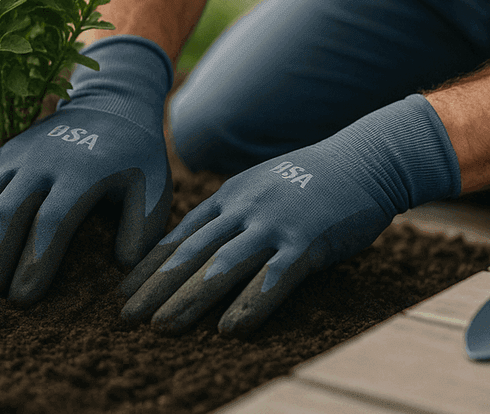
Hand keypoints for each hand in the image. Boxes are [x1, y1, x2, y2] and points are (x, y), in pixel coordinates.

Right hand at [0, 36, 173, 303]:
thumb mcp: (154, 183)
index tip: (23, 299)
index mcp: (81, 171)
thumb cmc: (134, 156)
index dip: (35, 260)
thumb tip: (123, 266)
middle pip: (7, 213)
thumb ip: (144, 224)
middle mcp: (41, 161)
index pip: (52, 220)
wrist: (109, 103)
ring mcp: (15, 157)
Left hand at [119, 95, 460, 333]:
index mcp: (231, 195)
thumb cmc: (314, 180)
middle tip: (126, 318)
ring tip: (163, 328)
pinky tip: (230, 328)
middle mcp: (245, 207)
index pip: (180, 236)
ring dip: (190, 299)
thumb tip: (200, 248)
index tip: (122, 294)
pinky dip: (249, 304)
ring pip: (223, 266)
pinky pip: (273, 277)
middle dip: (156, 288)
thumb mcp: (262, 187)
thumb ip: (232, 213)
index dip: (149, 267)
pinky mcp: (307, 241)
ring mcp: (275, 223)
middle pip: (192, 253)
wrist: (366, 160)